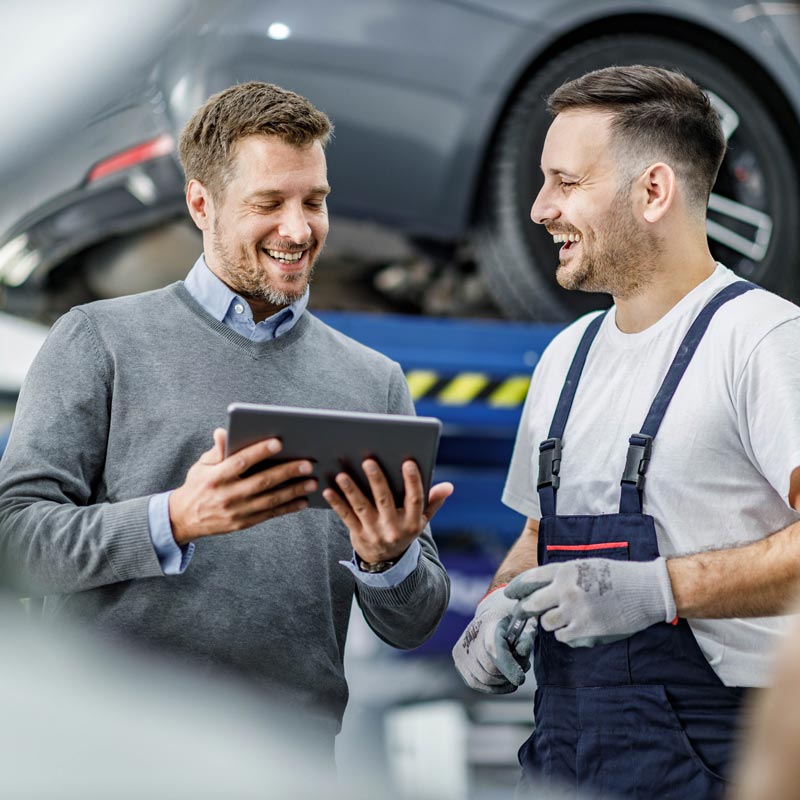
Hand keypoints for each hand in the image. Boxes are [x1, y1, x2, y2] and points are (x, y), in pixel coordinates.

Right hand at [169, 429, 316, 544]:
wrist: (184, 518)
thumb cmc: (198, 484)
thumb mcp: (202, 465)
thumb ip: (217, 450)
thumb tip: (224, 431)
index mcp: (215, 477)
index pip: (241, 462)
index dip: (260, 452)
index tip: (279, 442)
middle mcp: (226, 495)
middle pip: (262, 482)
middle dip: (287, 472)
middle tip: (308, 464)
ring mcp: (236, 511)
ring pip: (270, 500)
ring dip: (294, 491)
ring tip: (312, 482)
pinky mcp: (243, 523)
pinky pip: (269, 515)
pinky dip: (288, 508)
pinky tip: (303, 501)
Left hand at [321, 458, 452, 563]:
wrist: (387, 561)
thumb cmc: (405, 528)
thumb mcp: (422, 519)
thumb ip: (433, 501)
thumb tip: (448, 486)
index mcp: (414, 521)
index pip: (415, 499)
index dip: (413, 481)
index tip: (408, 462)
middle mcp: (394, 528)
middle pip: (385, 500)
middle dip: (377, 480)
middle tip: (368, 461)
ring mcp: (375, 532)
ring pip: (362, 508)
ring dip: (351, 490)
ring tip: (342, 475)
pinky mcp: (358, 535)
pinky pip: (346, 517)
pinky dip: (337, 503)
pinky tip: (328, 490)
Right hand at [452, 588, 535, 693]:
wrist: (493, 616)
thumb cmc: (512, 623)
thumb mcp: (526, 627)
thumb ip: (526, 641)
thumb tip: (521, 653)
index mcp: (489, 623)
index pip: (493, 649)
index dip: (507, 667)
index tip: (521, 679)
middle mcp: (470, 636)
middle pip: (489, 669)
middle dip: (508, 675)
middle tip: (522, 669)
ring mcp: (461, 649)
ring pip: (483, 680)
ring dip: (501, 683)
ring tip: (513, 672)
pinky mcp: (458, 661)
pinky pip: (475, 682)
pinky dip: (491, 686)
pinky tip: (502, 681)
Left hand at [504, 557, 676, 647]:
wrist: (647, 590)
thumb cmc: (617, 576)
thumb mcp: (586, 565)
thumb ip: (562, 576)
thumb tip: (538, 590)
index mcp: (565, 570)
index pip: (530, 579)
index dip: (517, 588)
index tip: (510, 594)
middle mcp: (565, 590)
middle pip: (531, 604)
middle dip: (526, 610)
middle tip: (527, 613)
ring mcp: (574, 611)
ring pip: (546, 623)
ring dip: (552, 622)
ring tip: (568, 617)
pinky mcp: (585, 630)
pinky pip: (563, 637)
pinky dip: (567, 634)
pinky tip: (579, 627)